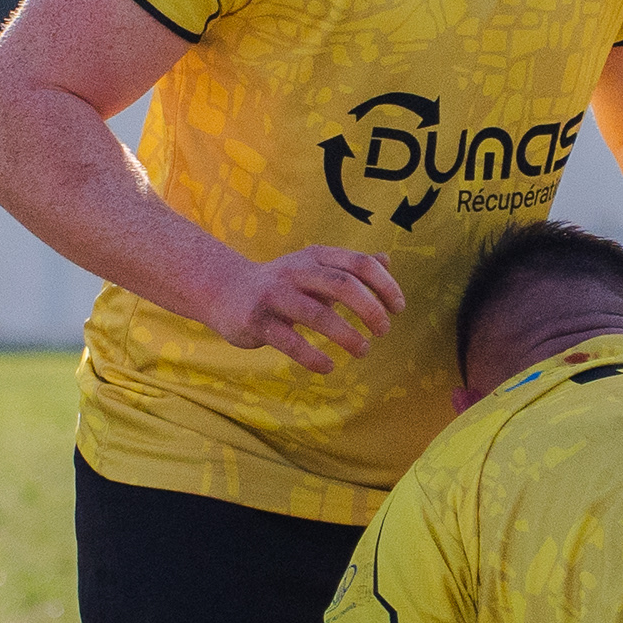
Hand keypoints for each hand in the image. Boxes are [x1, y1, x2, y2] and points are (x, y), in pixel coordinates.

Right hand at [210, 245, 402, 374]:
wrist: (224, 289)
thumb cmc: (281, 283)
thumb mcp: (314, 267)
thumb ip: (349, 266)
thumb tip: (387, 261)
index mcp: (315, 256)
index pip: (359, 263)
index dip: (384, 285)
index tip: (398, 308)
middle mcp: (296, 271)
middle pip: (342, 285)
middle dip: (370, 310)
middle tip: (383, 331)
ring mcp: (274, 296)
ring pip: (317, 315)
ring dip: (347, 335)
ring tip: (363, 350)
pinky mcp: (257, 322)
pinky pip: (290, 342)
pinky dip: (313, 357)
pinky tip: (328, 367)